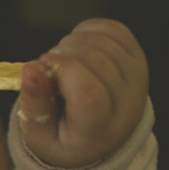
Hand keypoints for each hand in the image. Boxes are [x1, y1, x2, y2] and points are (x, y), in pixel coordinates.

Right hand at [18, 18, 148, 168]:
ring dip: (72, 43)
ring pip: (102, 42)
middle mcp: (128, 105)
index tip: (40, 66)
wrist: (97, 140)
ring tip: (60, 63)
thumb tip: (29, 69)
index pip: (90, 92)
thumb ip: (33, 106)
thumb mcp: (38, 136)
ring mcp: (138, 78)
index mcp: (100, 131)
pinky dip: (87, 31)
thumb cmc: (62, 139)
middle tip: (47, 70)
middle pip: (96, 60)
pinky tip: (75, 48)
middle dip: (62, 54)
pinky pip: (113, 30)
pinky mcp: (138, 58)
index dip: (62, 69)